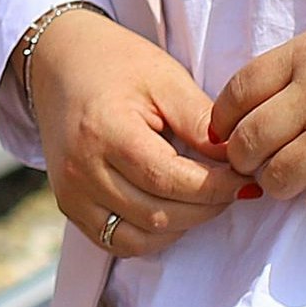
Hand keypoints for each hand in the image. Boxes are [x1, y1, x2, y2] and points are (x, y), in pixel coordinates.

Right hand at [22, 5, 246, 258]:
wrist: (59, 63)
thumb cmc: (117, 64)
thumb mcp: (164, 78)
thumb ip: (199, 121)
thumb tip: (237, 158)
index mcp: (105, 132)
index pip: (170, 179)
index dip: (216, 187)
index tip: (246, 179)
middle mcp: (81, 171)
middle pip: (158, 214)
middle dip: (207, 208)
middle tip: (234, 188)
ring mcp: (71, 194)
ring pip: (140, 239)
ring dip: (182, 225)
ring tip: (205, 197)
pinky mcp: (69, 207)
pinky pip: (118, 243)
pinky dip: (153, 236)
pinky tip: (173, 209)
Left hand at [208, 0, 305, 214]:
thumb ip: (304, 67)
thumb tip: (263, 105)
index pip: (238, 90)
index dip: (223, 119)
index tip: (225, 133)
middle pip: (249, 140)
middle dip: (243, 160)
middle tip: (255, 166)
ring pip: (280, 177)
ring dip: (280, 185)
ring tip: (293, 181)